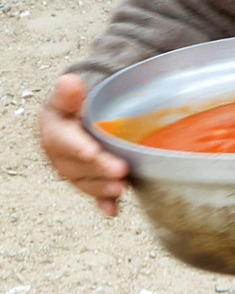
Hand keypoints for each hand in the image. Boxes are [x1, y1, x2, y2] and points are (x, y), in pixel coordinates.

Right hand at [39, 74, 127, 215]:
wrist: (80, 119)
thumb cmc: (77, 107)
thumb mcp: (70, 97)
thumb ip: (69, 94)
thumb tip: (69, 81)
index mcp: (54, 131)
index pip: (63, 140)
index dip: (77, 147)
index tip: (92, 151)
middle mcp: (60, 155)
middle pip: (76, 166)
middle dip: (98, 170)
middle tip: (120, 171)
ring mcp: (74, 170)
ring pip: (86, 182)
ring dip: (102, 188)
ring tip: (121, 188)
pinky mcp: (88, 180)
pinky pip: (94, 194)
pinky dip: (103, 203)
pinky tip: (112, 211)